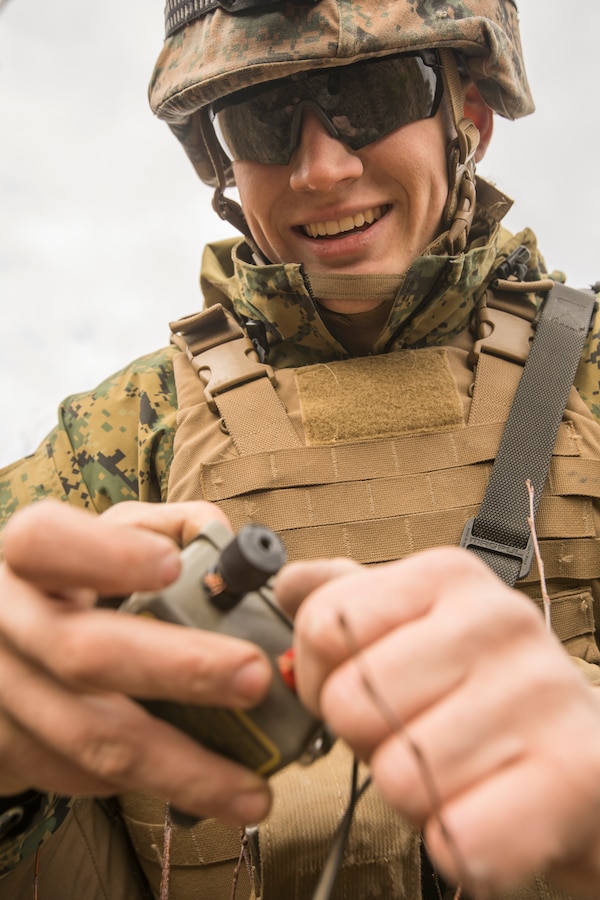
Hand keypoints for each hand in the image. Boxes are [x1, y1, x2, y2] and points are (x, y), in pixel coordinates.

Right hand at [0, 499, 271, 824]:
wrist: (0, 644)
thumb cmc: (74, 577)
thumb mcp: (108, 535)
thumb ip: (168, 528)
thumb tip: (236, 548)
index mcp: (29, 556)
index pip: (47, 542)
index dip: (107, 556)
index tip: (172, 566)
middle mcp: (7, 622)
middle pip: (83, 652)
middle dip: (178, 669)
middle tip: (254, 677)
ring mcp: (3, 693)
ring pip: (91, 737)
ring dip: (179, 768)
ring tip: (250, 790)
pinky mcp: (8, 751)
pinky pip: (82, 777)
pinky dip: (147, 785)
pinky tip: (202, 791)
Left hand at [279, 548, 599, 896]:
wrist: (589, 768)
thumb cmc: (484, 699)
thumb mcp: (416, 630)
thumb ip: (350, 602)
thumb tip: (288, 584)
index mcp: (448, 577)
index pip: (322, 626)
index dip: (321, 679)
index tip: (366, 690)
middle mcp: (498, 620)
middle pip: (348, 704)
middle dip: (370, 742)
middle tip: (422, 737)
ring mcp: (539, 694)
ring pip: (396, 778)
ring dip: (417, 798)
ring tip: (462, 773)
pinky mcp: (571, 777)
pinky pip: (456, 838)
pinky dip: (460, 845)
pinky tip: (488, 814)